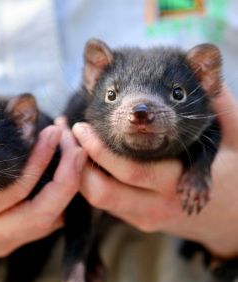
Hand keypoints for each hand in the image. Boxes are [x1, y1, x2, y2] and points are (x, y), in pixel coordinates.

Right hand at [0, 125, 86, 281]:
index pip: (12, 188)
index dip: (38, 158)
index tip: (53, 131)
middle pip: (41, 209)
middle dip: (66, 174)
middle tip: (75, 143)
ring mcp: (0, 242)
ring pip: (49, 220)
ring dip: (68, 186)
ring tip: (75, 153)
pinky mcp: (8, 244)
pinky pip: (44, 226)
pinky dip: (60, 202)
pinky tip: (66, 176)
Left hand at [72, 85, 237, 257]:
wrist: (235, 210)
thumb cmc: (233, 163)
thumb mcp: (232, 131)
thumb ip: (216, 99)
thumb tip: (203, 57)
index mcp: (179, 181)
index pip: (131, 171)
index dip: (99, 151)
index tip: (79, 126)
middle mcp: (158, 205)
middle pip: (104, 191)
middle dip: (78, 160)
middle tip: (67, 131)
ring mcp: (146, 216)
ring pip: (99, 200)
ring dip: (77, 171)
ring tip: (70, 141)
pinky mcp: (138, 219)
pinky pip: (104, 202)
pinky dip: (87, 179)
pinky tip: (83, 155)